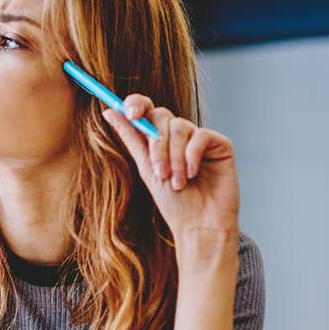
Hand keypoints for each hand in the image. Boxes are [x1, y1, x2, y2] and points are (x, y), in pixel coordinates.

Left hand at [102, 94, 239, 261]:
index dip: (137, 104)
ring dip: (174, 157)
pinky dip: (192, 156)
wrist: (199, 225)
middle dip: (157, 146)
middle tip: (160, 173)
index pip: (146, 108)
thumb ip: (130, 138)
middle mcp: (178, 135)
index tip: (131, 112)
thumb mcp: (145, 168)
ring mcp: (199, 138)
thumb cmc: (173, 202)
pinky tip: (193, 175)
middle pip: (161, 116)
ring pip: (180, 126)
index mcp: (159, 138)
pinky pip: (201, 135)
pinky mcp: (220, 144)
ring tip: (177, 183)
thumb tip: (109, 111)